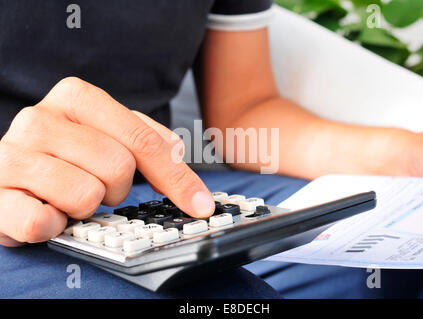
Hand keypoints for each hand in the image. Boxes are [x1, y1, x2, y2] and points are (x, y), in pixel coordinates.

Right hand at [0, 77, 214, 246]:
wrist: (5, 175)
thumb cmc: (62, 156)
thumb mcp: (105, 134)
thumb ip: (144, 138)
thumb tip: (179, 150)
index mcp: (76, 98)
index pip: (142, 140)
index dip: (177, 177)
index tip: (200, 205)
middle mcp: (40, 118)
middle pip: (118, 168)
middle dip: (116, 189)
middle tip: (95, 186)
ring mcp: (12, 154)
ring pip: (86, 196)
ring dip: (85, 207)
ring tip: (66, 195)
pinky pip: (45, 223)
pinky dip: (55, 226)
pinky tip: (45, 211)